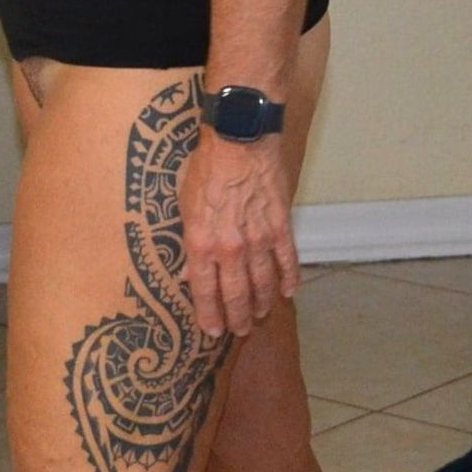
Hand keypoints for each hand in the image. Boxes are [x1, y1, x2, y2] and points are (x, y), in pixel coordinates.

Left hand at [178, 127, 297, 337]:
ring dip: (263, 303)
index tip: (212, 331)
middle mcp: (230, 249)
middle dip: (239, 318)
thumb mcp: (183, 204)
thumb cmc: (205, 167)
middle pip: (236, 295)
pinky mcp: (281, 227)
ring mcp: (259, 240)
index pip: (204, 292)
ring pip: (263, 284)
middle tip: (241, 331)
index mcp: (201, 244)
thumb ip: (189, 240)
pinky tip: (288, 292)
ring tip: (261, 315)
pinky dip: (289, 279)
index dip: (209, 316)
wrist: (239, 140)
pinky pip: (287, 261)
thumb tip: (189, 271)